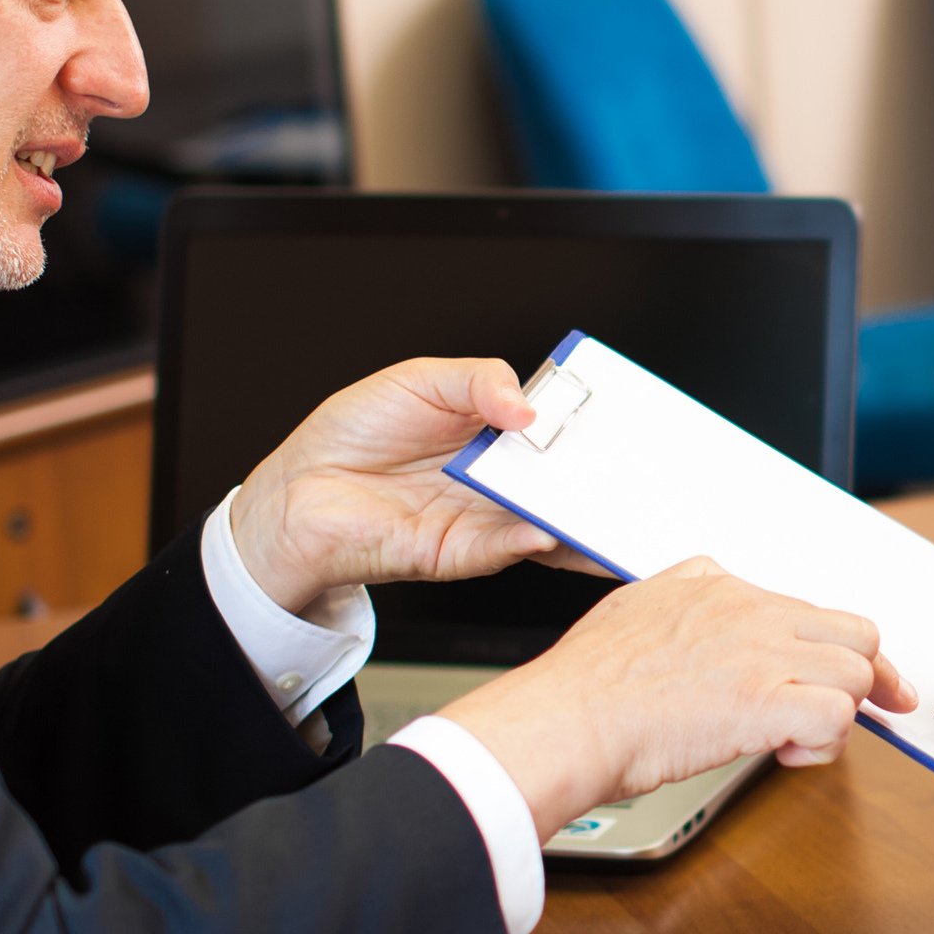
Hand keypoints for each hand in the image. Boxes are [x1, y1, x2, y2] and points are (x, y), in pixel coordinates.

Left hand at [230, 357, 602, 610]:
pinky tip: (545, 529)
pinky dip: (529, 540)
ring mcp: (482, 518)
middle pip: (561, 482)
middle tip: (636, 472)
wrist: (297, 491)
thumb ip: (479, 382)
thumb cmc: (351, 433)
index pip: (555, 433)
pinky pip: (504, 549)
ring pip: (546, 521)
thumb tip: (529, 408)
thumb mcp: (419, 380)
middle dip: (600, 480)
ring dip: (579, 519)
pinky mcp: (460, 553)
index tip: (623, 424)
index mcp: (492, 434)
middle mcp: (495, 480)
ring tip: (610, 510)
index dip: (588, 430)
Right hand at [442, 557, 915, 834]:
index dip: (835, 652)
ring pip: (857, 673)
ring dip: (839, 715)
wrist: (566, 719)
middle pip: (856, 633)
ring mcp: (762, 653)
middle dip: (868, 679)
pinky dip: (826, 744)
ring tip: (795, 741)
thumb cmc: (587, 684)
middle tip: (875, 713)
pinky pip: (838, 716)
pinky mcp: (766, 701)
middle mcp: (751, 611)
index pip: (812, 610)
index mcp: (722, 588)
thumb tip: (704, 584)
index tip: (858, 678)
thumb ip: (682, 591)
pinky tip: (789, 755)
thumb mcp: (636, 604)